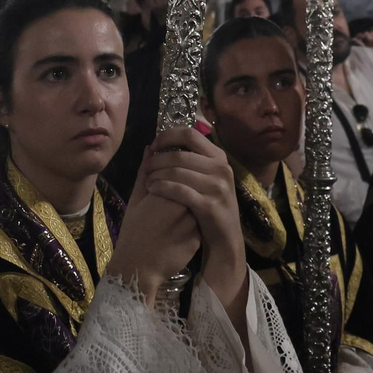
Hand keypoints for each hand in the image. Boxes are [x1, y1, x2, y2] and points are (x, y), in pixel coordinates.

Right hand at [105, 148, 200, 291]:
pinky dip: (190, 221)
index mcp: (165, 192)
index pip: (178, 170)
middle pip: (189, 184)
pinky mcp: (197, 236)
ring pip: (195, 201)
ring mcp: (191, 221)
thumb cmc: (133, 232)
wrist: (139, 268)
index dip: (170, 171)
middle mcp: (182, 204)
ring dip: (187, 203)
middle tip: (163, 203)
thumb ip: (144, 172)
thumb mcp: (135, 201)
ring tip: (168, 218)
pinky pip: (197, 220)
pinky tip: (175, 231)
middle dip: (181, 184)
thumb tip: (150, 149)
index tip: (159, 180)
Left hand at [144, 127, 246, 309]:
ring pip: (177, 171)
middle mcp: (222, 168)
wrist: (225, 238)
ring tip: (147, 181)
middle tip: (147, 168)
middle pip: (180, 154)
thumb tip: (152, 144)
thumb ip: (183, 160)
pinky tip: (152, 190)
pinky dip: (162, 187)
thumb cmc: (209, 205)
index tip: (155, 144)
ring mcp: (218, 187)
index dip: (168, 136)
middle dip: (158, 160)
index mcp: (219, 157)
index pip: (190, 134)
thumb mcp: (203, 179)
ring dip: (157, 174)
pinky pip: (179, 190)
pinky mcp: (210, 205)